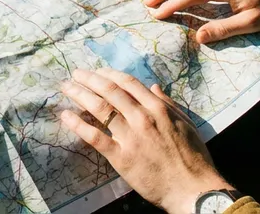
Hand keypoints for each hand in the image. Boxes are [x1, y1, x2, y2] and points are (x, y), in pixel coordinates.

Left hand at [60, 68, 233, 213]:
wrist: (193, 189)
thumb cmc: (193, 157)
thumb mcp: (185, 123)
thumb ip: (168, 103)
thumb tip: (153, 86)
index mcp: (158, 108)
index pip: (128, 83)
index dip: (109, 74)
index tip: (97, 71)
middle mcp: (142, 118)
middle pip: (109, 91)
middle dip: (89, 79)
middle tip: (75, 74)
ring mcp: (131, 137)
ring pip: (99, 109)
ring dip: (79, 95)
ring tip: (66, 88)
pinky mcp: (121, 157)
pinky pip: (95, 137)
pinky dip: (78, 125)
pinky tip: (66, 116)